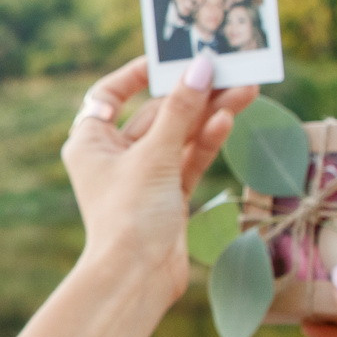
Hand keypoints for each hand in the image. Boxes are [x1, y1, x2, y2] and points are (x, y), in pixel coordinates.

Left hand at [61, 53, 256, 305]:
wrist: (136, 277)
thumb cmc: (129, 214)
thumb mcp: (155, 154)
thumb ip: (181, 110)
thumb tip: (202, 67)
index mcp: (90, 142)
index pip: (108, 95)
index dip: (136, 74)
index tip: (168, 58)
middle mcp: (113, 156)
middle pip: (154, 113)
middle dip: (192, 94)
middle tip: (230, 71)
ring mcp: (142, 176)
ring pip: (178, 135)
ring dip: (209, 114)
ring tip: (246, 90)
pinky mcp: (167, 195)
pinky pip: (189, 159)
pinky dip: (206, 141)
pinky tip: (228, 120)